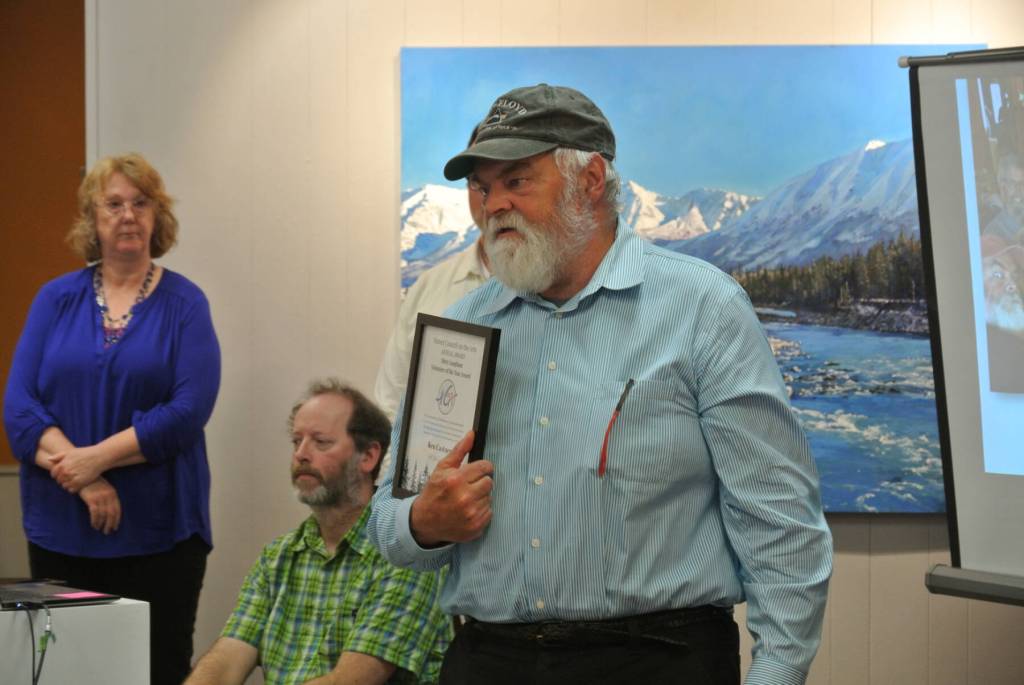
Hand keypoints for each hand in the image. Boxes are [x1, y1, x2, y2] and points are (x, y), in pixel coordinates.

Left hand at [50, 446, 104, 492]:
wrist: (99, 457)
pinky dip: (73, 488)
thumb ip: (58, 456)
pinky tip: (78, 483)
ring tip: (74, 480)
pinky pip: (71, 490)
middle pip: (59, 481)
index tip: (63, 473)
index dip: (57, 474)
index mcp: (61, 465)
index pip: (53, 474)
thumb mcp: (70, 452)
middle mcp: (65, 472)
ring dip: (68, 484)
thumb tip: (48, 459)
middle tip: (71, 476)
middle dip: (63, 479)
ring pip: (64, 486)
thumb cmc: (85, 453)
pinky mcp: (79, 483)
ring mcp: (72, 478)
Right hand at [79, 477, 121, 533]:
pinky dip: (95, 520)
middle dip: (110, 524)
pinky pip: (95, 513)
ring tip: (99, 529)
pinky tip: (94, 525)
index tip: (115, 527)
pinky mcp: (92, 499)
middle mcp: (108, 495)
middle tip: (107, 531)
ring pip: (104, 515)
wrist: (82, 475)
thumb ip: (107, 497)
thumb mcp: (103, 488)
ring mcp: (100, 497)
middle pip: (112, 513)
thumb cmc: (92, 483)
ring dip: (102, 524)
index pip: (117, 509)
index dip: (117, 519)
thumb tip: (109, 511)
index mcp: (113, 493)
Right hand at [410, 431, 493, 546]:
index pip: (485, 467)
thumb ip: (459, 451)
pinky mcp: (475, 527)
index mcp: (456, 480)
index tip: (477, 471)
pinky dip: (481, 510)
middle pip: (489, 482)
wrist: (424, 521)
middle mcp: (465, 497)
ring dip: (481, 497)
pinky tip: (469, 510)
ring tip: (467, 499)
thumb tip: (472, 435)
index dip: (482, 468)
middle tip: (470, 486)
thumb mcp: (442, 469)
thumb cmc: (433, 492)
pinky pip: (489, 512)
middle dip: (481, 482)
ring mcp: (471, 514)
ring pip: (490, 497)